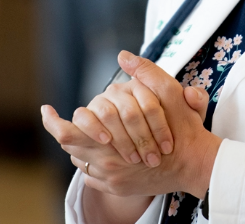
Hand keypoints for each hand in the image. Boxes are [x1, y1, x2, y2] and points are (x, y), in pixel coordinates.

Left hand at [40, 51, 220, 198]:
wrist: (198, 165)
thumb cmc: (184, 130)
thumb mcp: (170, 94)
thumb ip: (146, 73)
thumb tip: (124, 55)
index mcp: (111, 142)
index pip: (66, 134)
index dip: (52, 122)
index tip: (46, 109)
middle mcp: (107, 165)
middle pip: (71, 148)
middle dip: (66, 131)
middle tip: (62, 120)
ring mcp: (113, 180)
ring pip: (82, 161)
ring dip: (83, 147)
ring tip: (92, 134)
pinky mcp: (119, 189)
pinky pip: (94, 176)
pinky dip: (95, 163)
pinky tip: (107, 151)